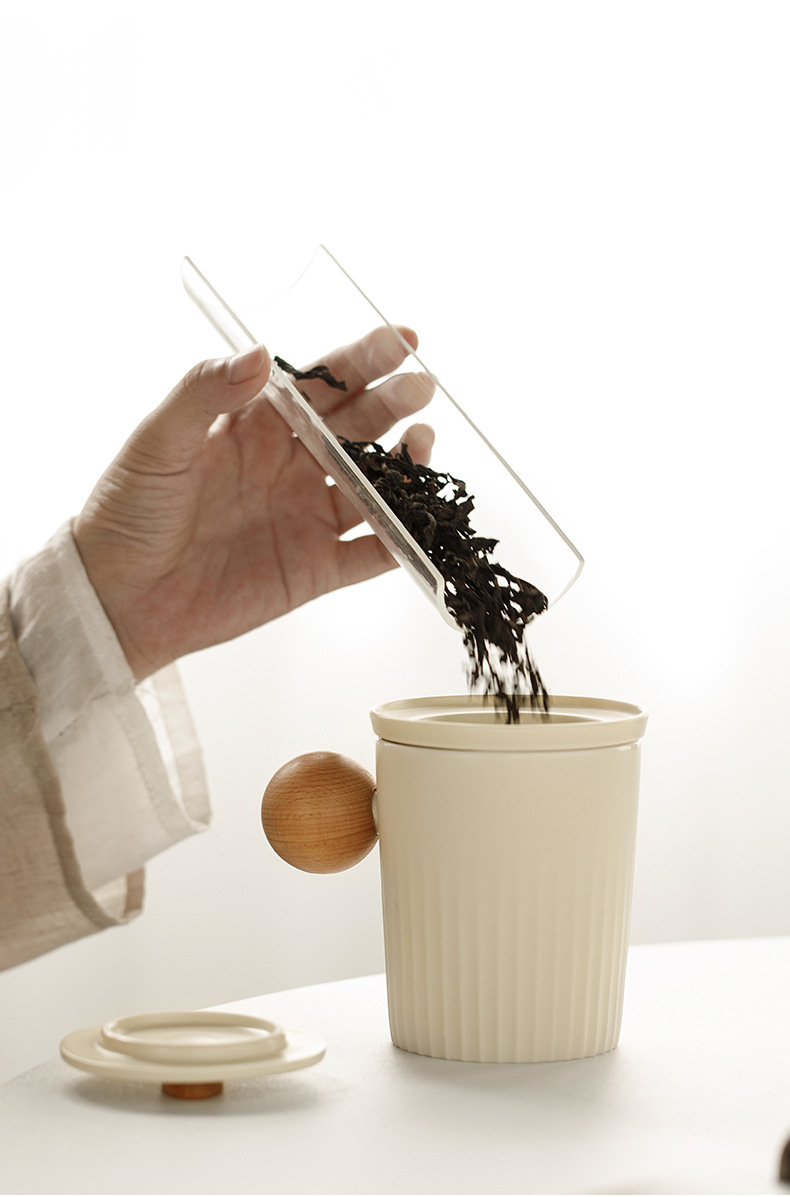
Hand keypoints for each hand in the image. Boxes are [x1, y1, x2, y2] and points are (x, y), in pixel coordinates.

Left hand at [73, 327, 434, 680]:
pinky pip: (371, 554)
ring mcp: (306, 516)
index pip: (319, 384)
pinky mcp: (315, 568)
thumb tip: (260, 353)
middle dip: (391, 404)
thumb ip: (205, 393)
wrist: (119, 599)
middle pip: (356, 428)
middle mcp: (289, 466)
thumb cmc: (127, 514)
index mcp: (256, 426)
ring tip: (423, 444)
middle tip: (420, 389)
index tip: (397, 341)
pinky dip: (402, 543)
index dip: (360, 360)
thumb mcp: (157, 443)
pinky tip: (424, 526)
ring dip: (405, 466)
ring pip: (374, 486)